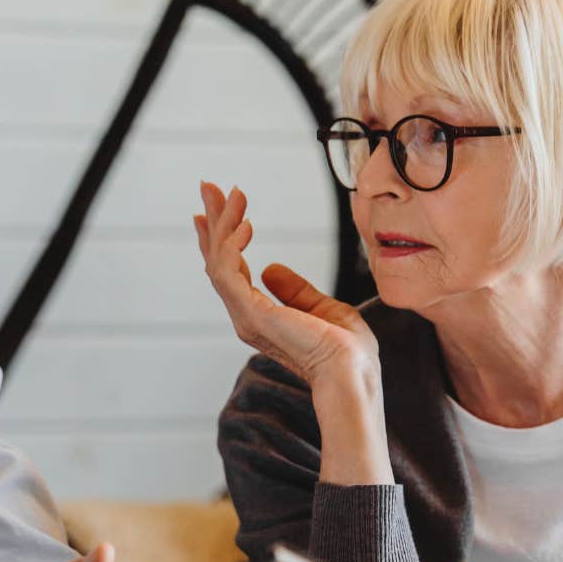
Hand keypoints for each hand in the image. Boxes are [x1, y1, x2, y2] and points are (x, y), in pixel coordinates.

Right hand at [193, 181, 378, 386]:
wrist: (353, 374)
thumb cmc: (347, 353)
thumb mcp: (323, 308)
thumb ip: (296, 290)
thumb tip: (270, 269)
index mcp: (262, 318)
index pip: (232, 272)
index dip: (222, 239)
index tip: (217, 209)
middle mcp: (246, 317)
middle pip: (217, 262)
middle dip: (214, 222)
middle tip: (209, 186)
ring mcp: (245, 316)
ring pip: (218, 261)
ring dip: (223, 223)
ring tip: (234, 194)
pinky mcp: (251, 313)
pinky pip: (228, 270)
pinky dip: (232, 242)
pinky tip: (245, 223)